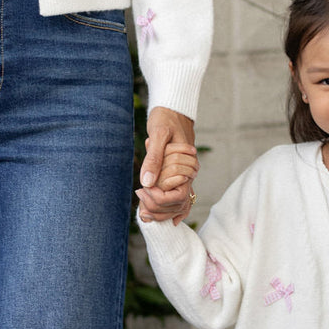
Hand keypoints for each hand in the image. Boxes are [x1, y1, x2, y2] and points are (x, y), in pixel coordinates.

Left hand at [138, 108, 196, 224]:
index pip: (178, 197)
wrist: (173, 110)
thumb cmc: (165, 119)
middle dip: (158, 210)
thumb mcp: (158, 134)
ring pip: (178, 205)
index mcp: (187, 167)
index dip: (160, 200)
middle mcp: (189, 175)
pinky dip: (169, 208)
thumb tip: (147, 182)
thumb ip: (153, 158)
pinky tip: (163, 218)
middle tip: (139, 204)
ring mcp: (184, 176)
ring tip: (143, 213)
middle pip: (178, 205)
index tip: (142, 191)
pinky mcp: (178, 175)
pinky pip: (178, 197)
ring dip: (161, 212)